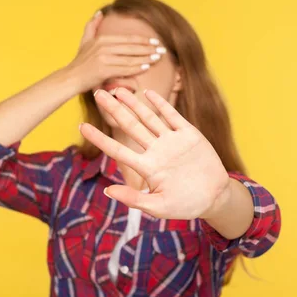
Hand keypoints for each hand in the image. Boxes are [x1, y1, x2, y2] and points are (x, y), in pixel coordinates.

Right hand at [64, 11, 165, 92]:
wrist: (70, 78)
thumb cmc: (79, 62)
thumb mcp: (84, 41)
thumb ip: (92, 26)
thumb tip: (100, 13)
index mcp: (102, 39)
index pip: (127, 39)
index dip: (143, 40)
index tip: (155, 42)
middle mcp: (103, 47)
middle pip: (131, 47)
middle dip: (148, 48)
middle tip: (162, 50)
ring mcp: (103, 58)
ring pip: (130, 57)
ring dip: (146, 58)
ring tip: (158, 58)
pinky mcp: (103, 70)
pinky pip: (124, 68)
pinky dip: (136, 68)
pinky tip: (146, 67)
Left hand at [78, 88, 230, 219]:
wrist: (215, 198)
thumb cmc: (186, 205)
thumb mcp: (158, 207)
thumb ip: (133, 199)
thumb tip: (107, 191)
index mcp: (147, 167)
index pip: (117, 150)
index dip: (100, 138)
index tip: (81, 127)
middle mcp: (156, 151)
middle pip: (130, 126)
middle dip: (114, 110)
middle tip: (97, 93)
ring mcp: (172, 141)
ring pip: (148, 118)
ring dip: (133, 103)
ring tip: (118, 89)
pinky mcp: (189, 135)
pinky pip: (173, 116)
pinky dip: (162, 104)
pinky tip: (148, 93)